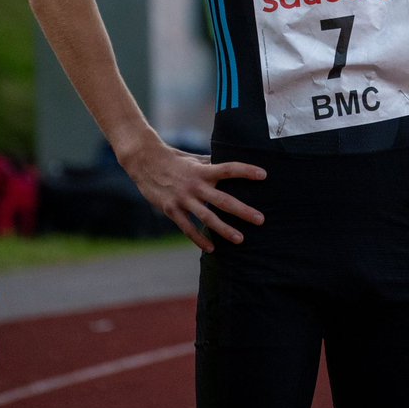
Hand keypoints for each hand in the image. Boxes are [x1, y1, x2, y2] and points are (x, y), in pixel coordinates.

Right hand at [122, 136, 266, 251]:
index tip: (264, 175)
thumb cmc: (174, 159)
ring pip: (207, 218)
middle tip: (261, 219)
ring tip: (240, 239)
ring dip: (225, 229)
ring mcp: (183, 199)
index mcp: (203, 170)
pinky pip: (187, 227)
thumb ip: (211, 164)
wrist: (145, 162)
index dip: (246, 171)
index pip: (228, 169)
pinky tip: (211, 248)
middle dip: (243, 211)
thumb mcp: (194, 159)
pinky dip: (199, 239)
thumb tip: (230, 165)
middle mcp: (195, 185)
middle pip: (223, 200)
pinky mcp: (171, 209)